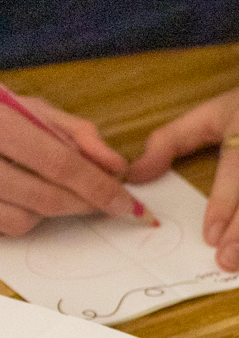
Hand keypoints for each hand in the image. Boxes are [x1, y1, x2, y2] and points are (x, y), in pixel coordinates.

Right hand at [0, 93, 146, 237]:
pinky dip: (24, 220)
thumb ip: (77, 134)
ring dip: (52, 213)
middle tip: (106, 203)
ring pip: (21, 220)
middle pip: (43, 197)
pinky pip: (3, 228)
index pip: (58, 162)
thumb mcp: (33, 109)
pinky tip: (28, 199)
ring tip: (58, 192)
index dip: (97, 186)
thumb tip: (117, 167)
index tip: (127, 203)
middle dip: (83, 204)